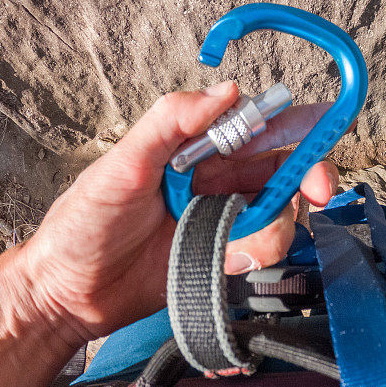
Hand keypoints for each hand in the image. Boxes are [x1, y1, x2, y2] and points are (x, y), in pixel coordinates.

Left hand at [23, 81, 338, 341]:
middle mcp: (217, 180)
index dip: (298, 130)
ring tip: (238, 246)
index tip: (319, 139)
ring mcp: (222, 220)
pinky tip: (229, 263)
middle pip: (285, 169)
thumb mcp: (121, 166)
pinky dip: (258, 256)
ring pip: (281, 213)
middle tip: (318, 193)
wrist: (66, 296)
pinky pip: (262, 251)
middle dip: (310, 178)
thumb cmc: (81, 225)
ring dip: (277, 226)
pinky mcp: (222, 257)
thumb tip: (228, 90)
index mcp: (195, 149)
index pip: (260, 127)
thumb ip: (171, 122)